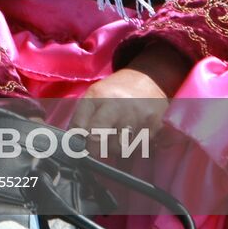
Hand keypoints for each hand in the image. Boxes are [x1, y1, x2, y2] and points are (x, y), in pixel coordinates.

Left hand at [68, 42, 190, 153]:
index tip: (81, 145)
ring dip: (115, 149)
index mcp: (97, 96)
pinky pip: (138, 148)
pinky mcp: (153, 125)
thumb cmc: (115, 91)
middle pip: (98, 138)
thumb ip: (82, 116)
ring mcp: (136, 116)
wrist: (148, 78)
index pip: (80, 126)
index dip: (78, 140)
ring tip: (117, 138)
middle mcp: (116, 105)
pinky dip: (133, 147)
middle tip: (97, 148)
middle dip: (95, 149)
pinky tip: (132, 136)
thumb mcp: (94, 95)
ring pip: (119, 148)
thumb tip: (74, 143)